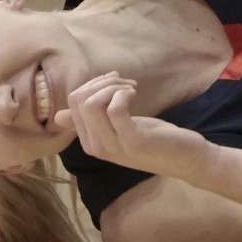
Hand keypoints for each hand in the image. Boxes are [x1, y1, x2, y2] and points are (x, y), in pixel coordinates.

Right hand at [53, 72, 214, 178]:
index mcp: (89, 141)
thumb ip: (92, 120)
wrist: (184, 158)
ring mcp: (113, 145)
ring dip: (113, 86)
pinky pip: (114, 108)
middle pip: (79, 100)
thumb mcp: (118, 128)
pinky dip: (123, 93)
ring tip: (131, 89)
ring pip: (91, 103)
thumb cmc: (152, 139)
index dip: (93, 84)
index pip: (73, 103)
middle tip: (125, 85)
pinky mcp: (132, 140)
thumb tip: (58, 115)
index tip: (115, 83)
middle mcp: (95, 146)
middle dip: (102, 82)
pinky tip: (134, 94)